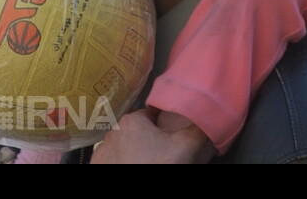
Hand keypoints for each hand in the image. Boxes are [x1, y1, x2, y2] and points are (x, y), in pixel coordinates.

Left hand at [90, 108, 214, 164]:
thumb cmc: (156, 166)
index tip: (171, 140)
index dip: (163, 127)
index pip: (152, 116)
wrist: (131, 197)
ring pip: (125, 145)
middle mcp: (113, 129)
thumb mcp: (184, 148)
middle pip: (138, 131)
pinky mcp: (97, 163)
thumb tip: (208, 115)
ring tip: (148, 162)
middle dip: (149, 140)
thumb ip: (197, 130)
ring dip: (134, 151)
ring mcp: (102, 148)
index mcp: (133, 120)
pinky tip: (134, 165)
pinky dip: (122, 162)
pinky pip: (113, 159)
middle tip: (162, 155)